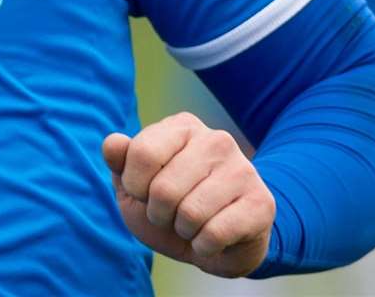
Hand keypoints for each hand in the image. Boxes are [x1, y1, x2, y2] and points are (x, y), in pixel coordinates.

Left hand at [102, 112, 274, 277]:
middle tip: (172, 214)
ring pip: (190, 213)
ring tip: (193, 224)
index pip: (142, 153)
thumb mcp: (135, 187)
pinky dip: (204, 246)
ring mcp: (243, 169)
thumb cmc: (170, 209)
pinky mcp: (261, 202)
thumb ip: (119, 162)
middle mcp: (216, 139)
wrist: (218, 244)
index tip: (145, 192)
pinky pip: (215, 234)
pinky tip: (214, 238)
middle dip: (159, 214)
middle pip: (163, 189)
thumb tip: (113, 143)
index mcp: (182, 126)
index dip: (135, 186)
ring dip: (183, 231)